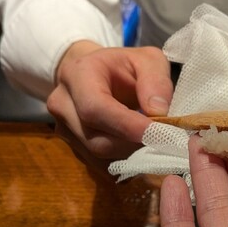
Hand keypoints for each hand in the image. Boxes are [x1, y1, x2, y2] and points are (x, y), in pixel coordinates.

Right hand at [47, 41, 172, 162]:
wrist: (95, 75)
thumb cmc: (124, 66)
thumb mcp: (147, 60)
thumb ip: (156, 79)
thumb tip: (159, 112)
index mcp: (77, 75)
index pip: (95, 108)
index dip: (127, 125)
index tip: (158, 133)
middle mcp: (62, 104)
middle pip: (97, 140)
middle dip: (134, 145)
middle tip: (164, 141)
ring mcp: (64, 130)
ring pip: (99, 158)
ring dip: (132, 157)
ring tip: (154, 144)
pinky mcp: (72, 148)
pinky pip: (100, 166)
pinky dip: (125, 164)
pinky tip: (142, 153)